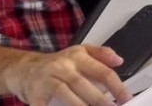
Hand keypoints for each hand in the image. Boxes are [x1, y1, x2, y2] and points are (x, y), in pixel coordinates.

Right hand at [4, 45, 129, 105]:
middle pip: (83, 84)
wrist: (25, 68)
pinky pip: (41, 105)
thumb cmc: (58, 63)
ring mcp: (47, 80)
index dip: (116, 86)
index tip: (126, 98)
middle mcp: (62, 67)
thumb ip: (102, 54)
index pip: (101, 71)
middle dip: (99, 99)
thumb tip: (119, 60)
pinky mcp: (34, 94)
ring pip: (65, 94)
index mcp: (78, 57)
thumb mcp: (81, 52)